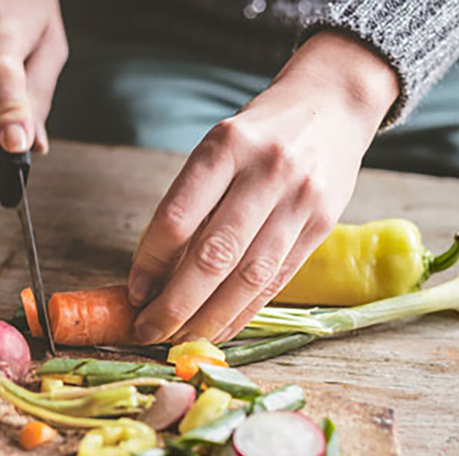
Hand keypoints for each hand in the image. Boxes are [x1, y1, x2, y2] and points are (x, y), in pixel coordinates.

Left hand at [129, 32, 398, 343]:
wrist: (331, 105)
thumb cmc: (257, 135)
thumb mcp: (217, 149)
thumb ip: (190, 204)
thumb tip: (153, 275)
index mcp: (226, 146)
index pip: (177, 218)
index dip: (149, 263)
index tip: (134, 292)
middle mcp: (266, 171)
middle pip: (213, 255)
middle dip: (175, 304)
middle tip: (148, 330)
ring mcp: (299, 199)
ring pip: (248, 277)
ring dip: (209, 318)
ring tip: (180, 338)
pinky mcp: (323, 224)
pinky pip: (276, 281)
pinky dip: (243, 312)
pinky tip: (219, 329)